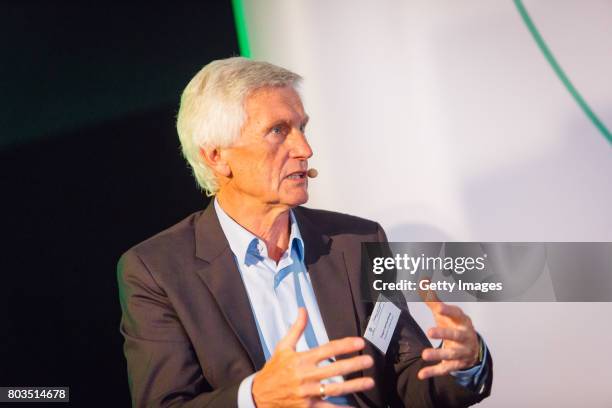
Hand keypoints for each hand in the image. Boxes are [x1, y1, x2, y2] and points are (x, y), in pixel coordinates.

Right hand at [252, 308, 374, 406]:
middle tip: (369, 360)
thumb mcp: (283, 347)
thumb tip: (303, 310)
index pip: (327, 350)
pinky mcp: (306, 407)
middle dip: (354, 364)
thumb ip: (297, 328)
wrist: (259, 395)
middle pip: (334, 369)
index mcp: (301, 359)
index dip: (345, 345)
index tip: (359, 342)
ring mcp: (307, 393)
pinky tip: (353, 407)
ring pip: (334, 389)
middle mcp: (305, 376)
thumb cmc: (273, 370)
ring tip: (369, 382)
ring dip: (354, 385)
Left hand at [417, 283, 479, 379]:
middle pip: (456, 335)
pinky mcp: (455, 364)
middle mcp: (464, 337)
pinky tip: (421, 374)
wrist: (472, 348)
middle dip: (444, 333)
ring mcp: (461, 352)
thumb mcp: (446, 313)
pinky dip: (433, 372)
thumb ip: (433, 299)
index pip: (456, 314)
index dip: (448, 311)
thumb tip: (422, 281)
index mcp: (462, 321)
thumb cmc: (455, 326)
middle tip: (429, 331)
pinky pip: (444, 369)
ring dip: (438, 354)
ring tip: (424, 355)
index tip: (438, 308)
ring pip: (451, 354)